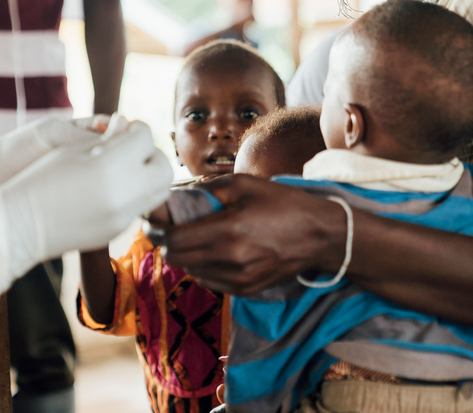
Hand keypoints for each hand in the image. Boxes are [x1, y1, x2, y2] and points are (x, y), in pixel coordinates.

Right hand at [0, 121, 172, 295]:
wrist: (20, 224)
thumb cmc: (40, 178)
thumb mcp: (72, 150)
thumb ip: (107, 138)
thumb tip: (128, 123)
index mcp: (109, 166)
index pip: (144, 138)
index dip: (138, 128)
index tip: (128, 127)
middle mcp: (123, 193)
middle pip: (163, 167)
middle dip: (153, 152)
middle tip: (134, 146)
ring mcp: (123, 216)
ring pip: (159, 190)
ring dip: (150, 173)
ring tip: (128, 166)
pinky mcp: (118, 230)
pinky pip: (142, 205)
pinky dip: (138, 191)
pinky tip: (115, 185)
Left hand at [162, 174, 346, 295]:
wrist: (322, 236)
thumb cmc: (284, 204)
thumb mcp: (244, 184)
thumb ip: (206, 188)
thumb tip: (178, 193)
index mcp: (227, 231)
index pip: (173, 240)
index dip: (155, 230)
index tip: (150, 221)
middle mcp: (229, 260)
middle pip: (177, 258)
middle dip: (167, 242)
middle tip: (170, 227)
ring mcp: (239, 279)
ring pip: (192, 271)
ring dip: (187, 254)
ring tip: (196, 236)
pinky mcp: (246, 289)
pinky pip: (211, 281)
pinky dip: (205, 266)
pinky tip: (216, 250)